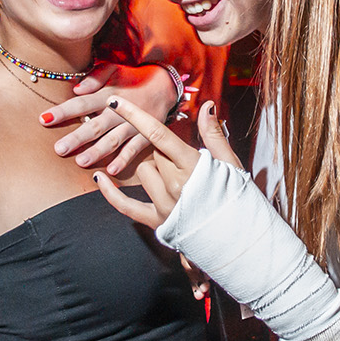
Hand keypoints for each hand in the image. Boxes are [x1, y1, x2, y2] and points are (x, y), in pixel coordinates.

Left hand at [45, 63, 184, 172]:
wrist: (165, 84)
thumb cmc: (133, 78)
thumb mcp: (114, 69)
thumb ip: (95, 77)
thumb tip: (76, 89)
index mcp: (107, 94)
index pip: (81, 104)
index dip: (63, 111)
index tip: (44, 119)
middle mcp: (119, 110)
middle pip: (95, 125)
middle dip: (77, 138)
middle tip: (59, 149)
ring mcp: (133, 124)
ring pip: (113, 140)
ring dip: (97, 151)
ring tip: (81, 161)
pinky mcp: (145, 134)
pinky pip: (134, 149)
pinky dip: (124, 159)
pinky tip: (111, 170)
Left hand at [93, 99, 239, 225]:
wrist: (240, 239)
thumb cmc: (238, 198)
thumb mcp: (230, 163)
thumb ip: (213, 134)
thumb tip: (207, 105)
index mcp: (193, 167)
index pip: (158, 134)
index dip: (134, 115)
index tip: (115, 100)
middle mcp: (175, 185)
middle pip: (154, 152)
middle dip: (164, 150)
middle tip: (184, 159)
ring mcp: (164, 205)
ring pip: (143, 171)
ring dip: (153, 168)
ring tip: (176, 176)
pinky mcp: (157, 222)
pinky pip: (125, 205)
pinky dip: (110, 192)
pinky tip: (99, 178)